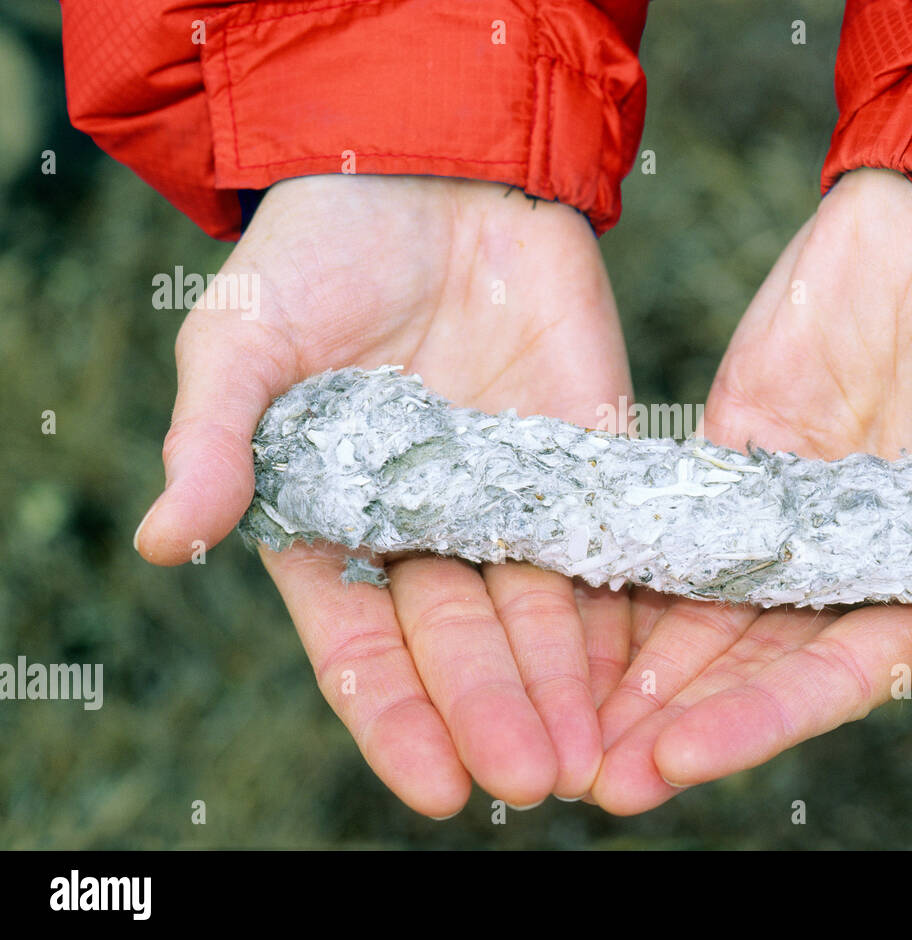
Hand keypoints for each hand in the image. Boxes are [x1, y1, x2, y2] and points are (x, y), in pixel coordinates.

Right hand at [134, 175, 633, 815]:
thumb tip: (165, 540)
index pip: (366, 647)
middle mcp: (430, 530)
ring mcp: (514, 496)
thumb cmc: (317, 255)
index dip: (400, 719)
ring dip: (569, 684)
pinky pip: (610, 538)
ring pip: (544, 609)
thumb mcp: (246, 341)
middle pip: (466, 641)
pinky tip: (650, 662)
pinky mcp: (585, 454)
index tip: (439, 787)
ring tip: (594, 754)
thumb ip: (216, 439)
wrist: (430, 170)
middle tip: (533, 779)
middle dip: (497, 712)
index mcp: (338, 526)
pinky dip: (627, 600)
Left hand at [590, 167, 911, 813]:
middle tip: (594, 776)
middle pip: (748, 656)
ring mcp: (783, 509)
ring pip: (697, 600)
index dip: (755, 721)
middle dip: (674, 716)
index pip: (830, 676)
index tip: (674, 761)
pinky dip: (621, 559)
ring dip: (635, 662)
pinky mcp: (730, 447)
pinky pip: (669, 512)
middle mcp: (846, 566)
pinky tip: (562, 603)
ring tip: (563, 717)